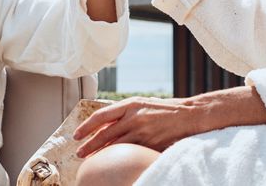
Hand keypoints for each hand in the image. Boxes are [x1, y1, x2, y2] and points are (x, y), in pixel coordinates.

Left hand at [72, 97, 202, 157]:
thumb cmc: (164, 109)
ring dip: (100, 153)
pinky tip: (113, 162)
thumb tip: (104, 124)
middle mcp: (134, 117)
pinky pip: (130, 153)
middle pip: (105, 133)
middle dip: (89, 144)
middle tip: (79, 152)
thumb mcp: (142, 104)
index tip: (77, 135)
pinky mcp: (150, 144)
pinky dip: (118, 157)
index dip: (86, 126)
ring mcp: (142, 132)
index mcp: (130, 104)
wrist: (188, 115)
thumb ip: (124, 112)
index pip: (101, 116)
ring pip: (115, 145)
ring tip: (90, 159)